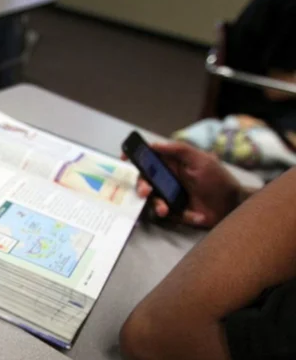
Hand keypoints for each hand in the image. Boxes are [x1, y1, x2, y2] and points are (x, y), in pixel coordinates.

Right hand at [129, 142, 243, 226]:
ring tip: (164, 210)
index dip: (136, 157)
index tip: (125, 159)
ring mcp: (170, 196)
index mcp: (173, 164)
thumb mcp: (202, 160)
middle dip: (142, 185)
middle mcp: (168, 179)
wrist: (232, 206)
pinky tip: (193, 215)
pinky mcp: (175, 212)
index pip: (150, 158)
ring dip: (156, 204)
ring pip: (152, 199)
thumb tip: (155, 144)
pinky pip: (166, 213)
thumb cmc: (218, 180)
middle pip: (145, 180)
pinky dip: (178, 215)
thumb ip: (179, 150)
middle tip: (146, 191)